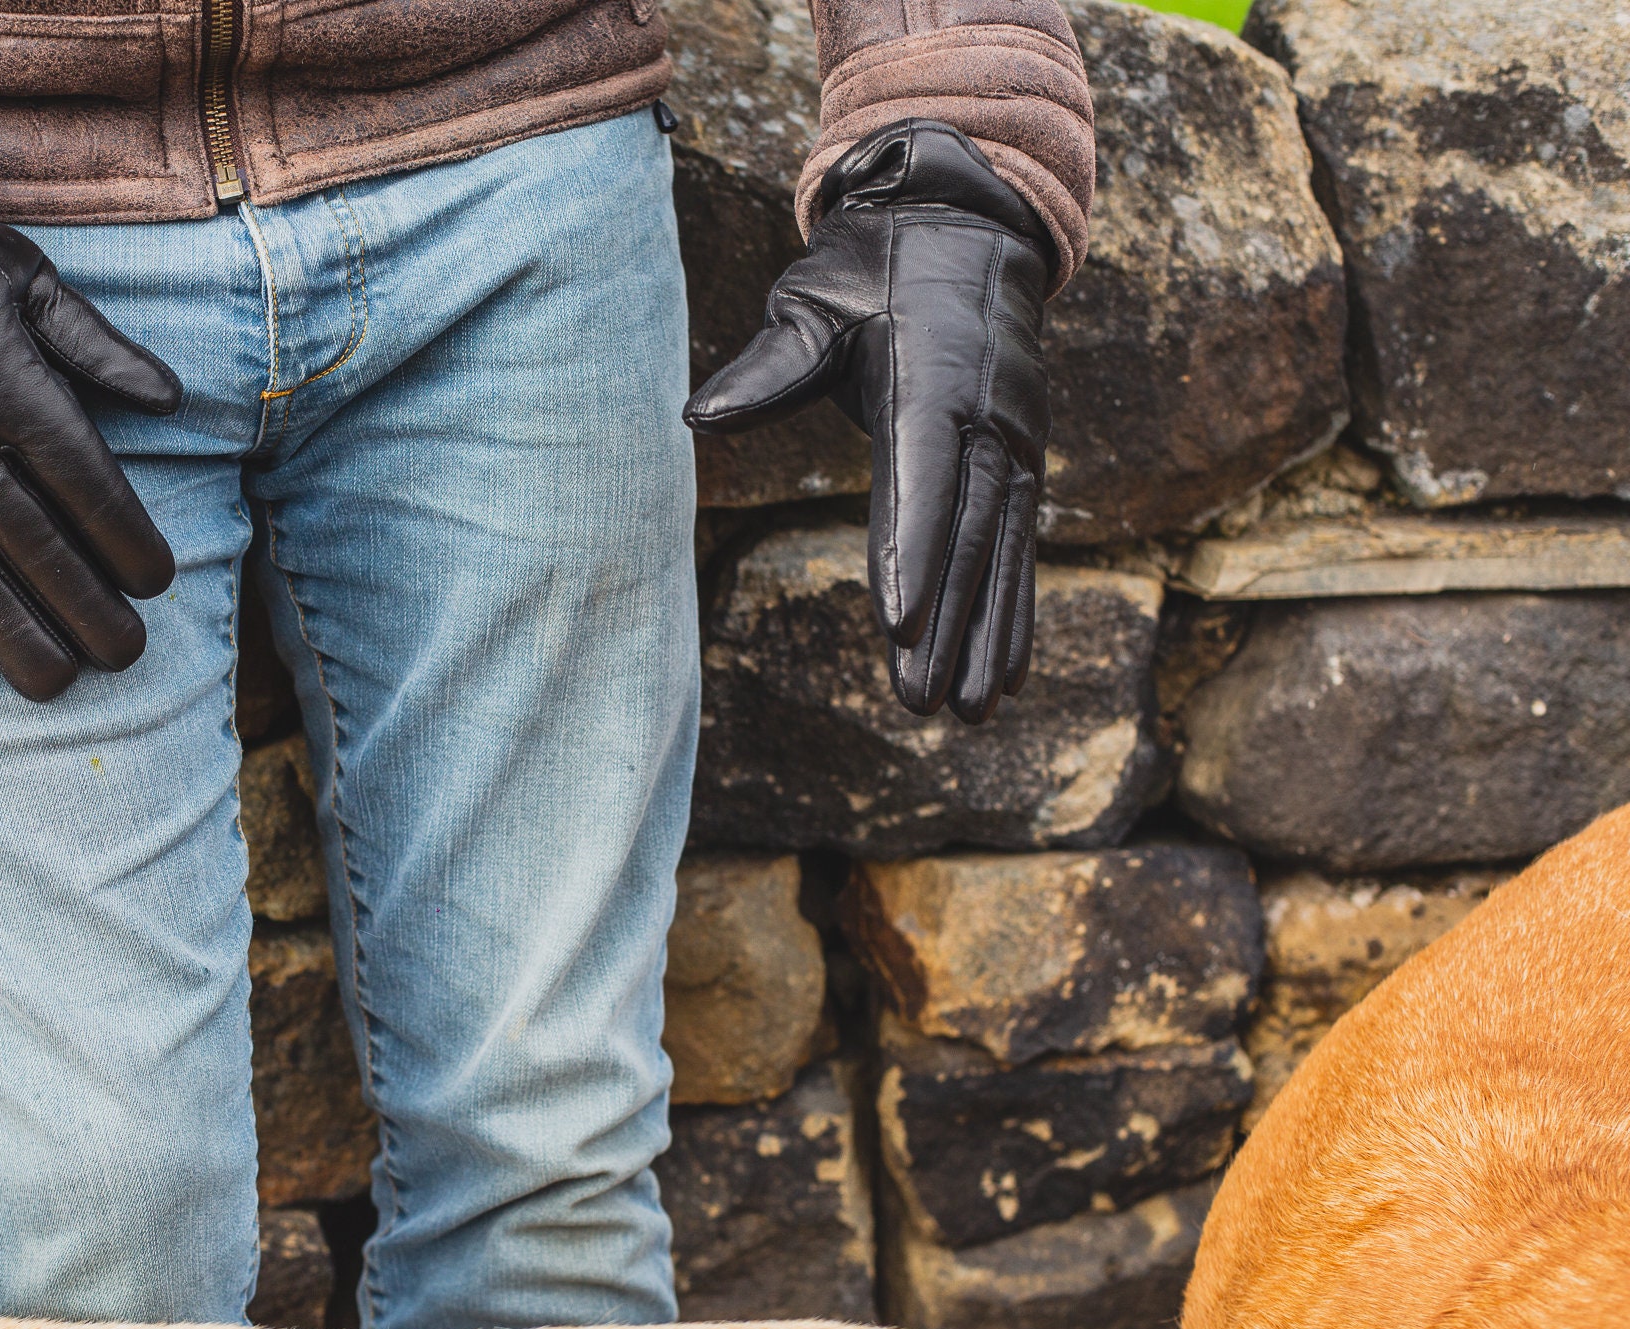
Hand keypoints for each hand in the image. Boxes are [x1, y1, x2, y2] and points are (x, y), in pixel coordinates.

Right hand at [0, 89, 181, 701]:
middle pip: (35, 543)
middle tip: (127, 655)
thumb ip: (100, 349)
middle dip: (86, 606)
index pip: (84, 485)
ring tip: (59, 686)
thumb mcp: (32, 281)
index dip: (126, 540)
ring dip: (15, 633)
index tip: (157, 582)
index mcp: (11, 386)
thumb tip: (170, 401)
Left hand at [684, 120, 1053, 722]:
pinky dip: (1014, 605)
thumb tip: (700, 414)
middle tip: (921, 701)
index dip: (911, 554)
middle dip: (946, 623)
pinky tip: (1006, 671)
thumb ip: (769, 364)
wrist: (965, 222)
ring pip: (1000, 550)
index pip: (922, 476)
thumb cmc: (872, 265)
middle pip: (965, 532)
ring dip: (986, 635)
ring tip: (969, 713)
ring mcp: (1014, 439)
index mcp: (934, 377)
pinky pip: (1019, 541)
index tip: (900, 626)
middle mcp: (988, 416)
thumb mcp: (814, 298)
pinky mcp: (1022, 455)